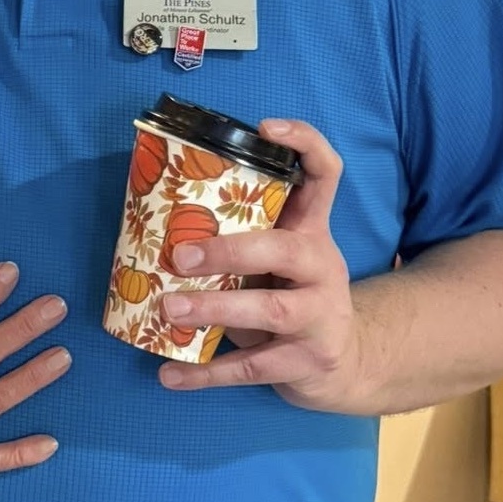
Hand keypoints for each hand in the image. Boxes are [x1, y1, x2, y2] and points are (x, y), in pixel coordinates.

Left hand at [154, 119, 360, 410]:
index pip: (325, 175)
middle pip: (285, 251)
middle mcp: (321, 268)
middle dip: (229, 252)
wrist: (347, 362)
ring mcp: (320, 318)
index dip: (304, 143)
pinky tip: (168, 374)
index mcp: (311, 232)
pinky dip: (205, 373)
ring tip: (169, 310)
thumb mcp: (276, 261)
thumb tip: (156, 223)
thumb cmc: (291, 295)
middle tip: (179, 257)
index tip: (265, 127)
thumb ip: (238, 239)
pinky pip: (250, 368)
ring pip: (270, 312)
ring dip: (215, 309)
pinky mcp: (307, 363)